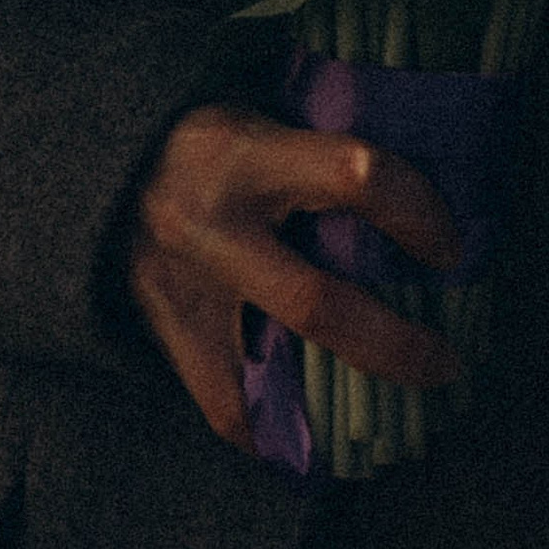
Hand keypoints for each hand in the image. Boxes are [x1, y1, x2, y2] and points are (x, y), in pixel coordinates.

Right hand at [128, 102, 461, 449]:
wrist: (98, 158)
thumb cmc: (210, 128)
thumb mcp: (265, 107)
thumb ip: (327, 145)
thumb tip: (436, 165)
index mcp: (248, 153)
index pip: (356, 177)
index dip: (417, 212)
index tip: (451, 245)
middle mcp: (211, 227)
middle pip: (316, 306)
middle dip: (394, 345)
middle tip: (448, 363)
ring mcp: (181, 292)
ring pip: (264, 378)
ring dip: (335, 412)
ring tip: (395, 423)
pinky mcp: (163, 334)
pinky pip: (223, 407)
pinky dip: (274, 433)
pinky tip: (321, 442)